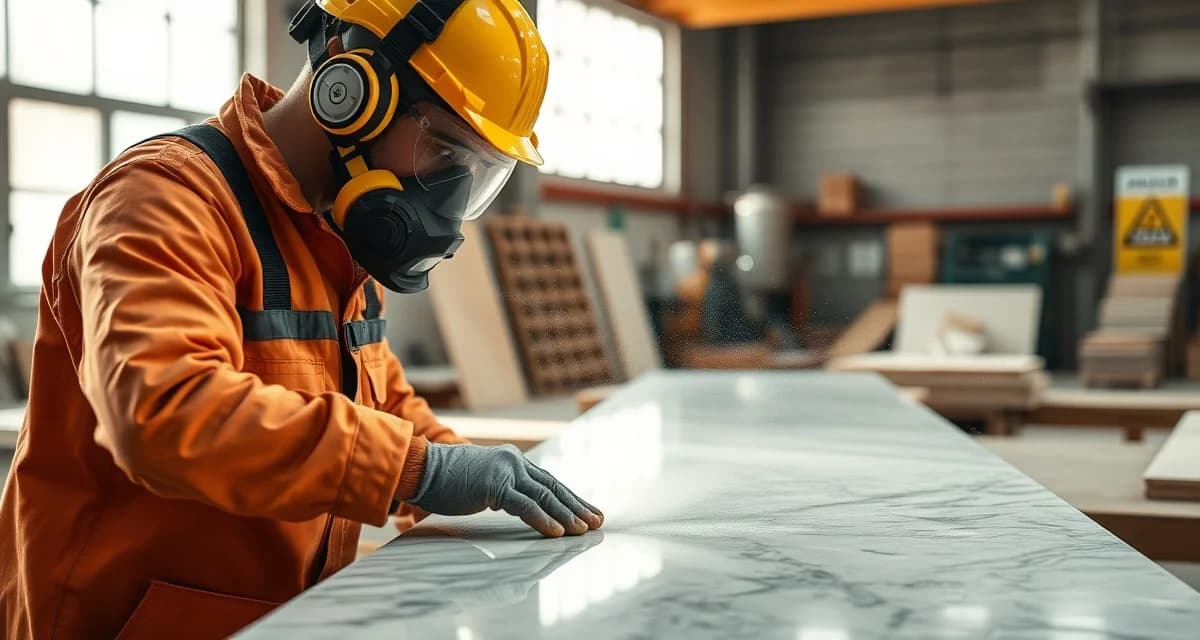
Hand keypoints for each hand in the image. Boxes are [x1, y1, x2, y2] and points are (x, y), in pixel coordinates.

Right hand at [408, 443, 603, 537]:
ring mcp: (505, 471)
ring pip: (545, 496)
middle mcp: (514, 461)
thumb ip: (503, 489)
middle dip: (577, 506)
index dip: (570, 498)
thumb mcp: (482, 482)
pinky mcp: (495, 485)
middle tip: (598, 521)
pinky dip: (544, 520)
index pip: (548, 481)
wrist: (422, 468)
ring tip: (584, 529)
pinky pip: (525, 506)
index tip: (588, 511)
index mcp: (512, 460)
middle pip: (553, 487)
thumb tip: (521, 506)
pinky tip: (558, 533)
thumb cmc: (446, 480)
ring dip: (567, 515)